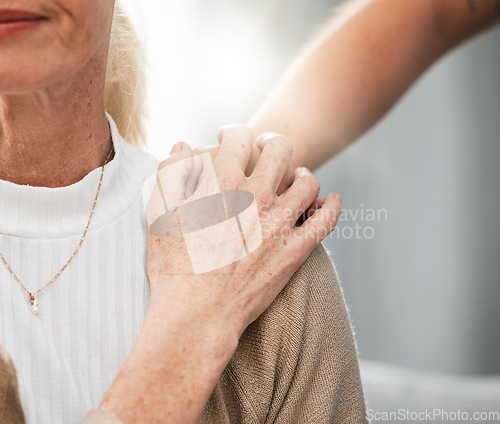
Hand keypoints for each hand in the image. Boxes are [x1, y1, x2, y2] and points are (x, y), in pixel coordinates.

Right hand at [146, 125, 340, 337]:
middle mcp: (255, 195)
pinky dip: (332, 205)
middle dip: (272, 143)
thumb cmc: (174, 268)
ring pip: (308, 181)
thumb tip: (183, 147)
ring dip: (302, 174)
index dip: (235, 132)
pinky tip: (331, 199)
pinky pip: (326, 220)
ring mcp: (279, 223)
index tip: (232, 139)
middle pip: (279, 148)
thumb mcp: (159, 215)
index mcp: (221, 183)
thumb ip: (171, 174)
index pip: (240, 136)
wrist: (197, 315)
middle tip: (268, 151)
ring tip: (297, 177)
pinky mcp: (295, 250)